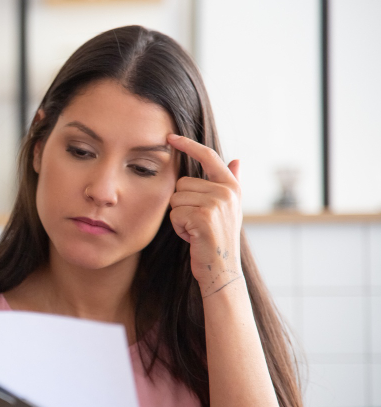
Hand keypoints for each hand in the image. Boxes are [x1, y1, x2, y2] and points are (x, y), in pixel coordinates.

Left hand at [166, 133, 243, 297]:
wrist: (221, 269)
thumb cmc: (218, 238)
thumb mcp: (228, 208)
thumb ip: (230, 182)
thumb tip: (236, 160)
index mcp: (231, 186)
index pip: (208, 156)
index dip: (188, 145)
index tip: (170, 137)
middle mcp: (226, 191)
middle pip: (182, 183)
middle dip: (182, 204)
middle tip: (197, 222)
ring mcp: (216, 203)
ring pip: (175, 198)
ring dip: (179, 217)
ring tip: (196, 230)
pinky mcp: (203, 216)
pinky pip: (174, 213)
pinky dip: (178, 228)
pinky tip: (193, 237)